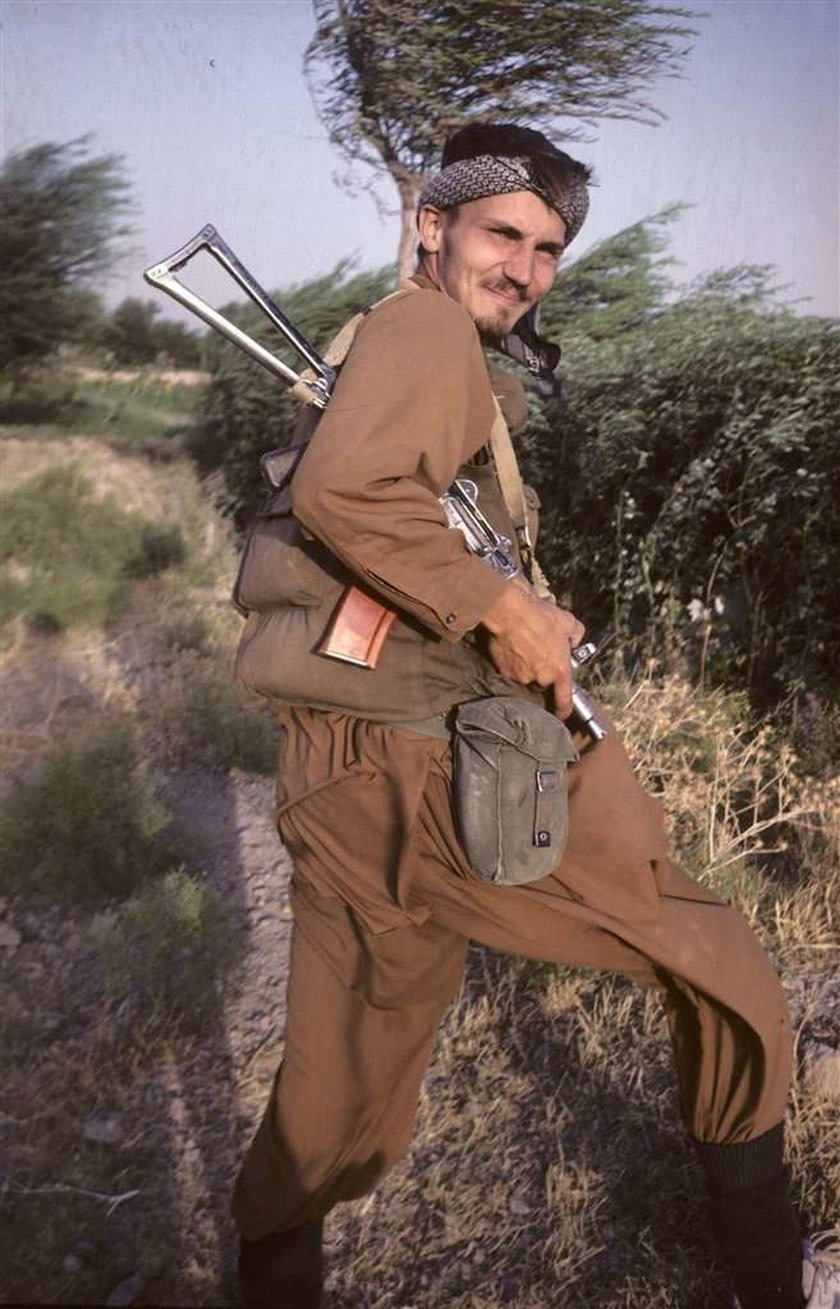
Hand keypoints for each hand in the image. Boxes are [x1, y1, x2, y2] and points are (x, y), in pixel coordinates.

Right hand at [481, 585, 584, 718]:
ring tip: (525, 645)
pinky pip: (510, 669)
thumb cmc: (539, 617)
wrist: (510, 613)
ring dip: (526, 665)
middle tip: (540, 652)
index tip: (561, 713)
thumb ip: (576, 635)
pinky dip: (511, 661)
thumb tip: (574, 640)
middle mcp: (541, 677)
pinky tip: (512, 646)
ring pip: (526, 676)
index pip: (564, 699)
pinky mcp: (504, 670)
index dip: (563, 710)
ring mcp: (521, 676)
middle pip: (543, 682)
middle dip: (542, 671)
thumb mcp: (568, 622)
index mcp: (560, 670)